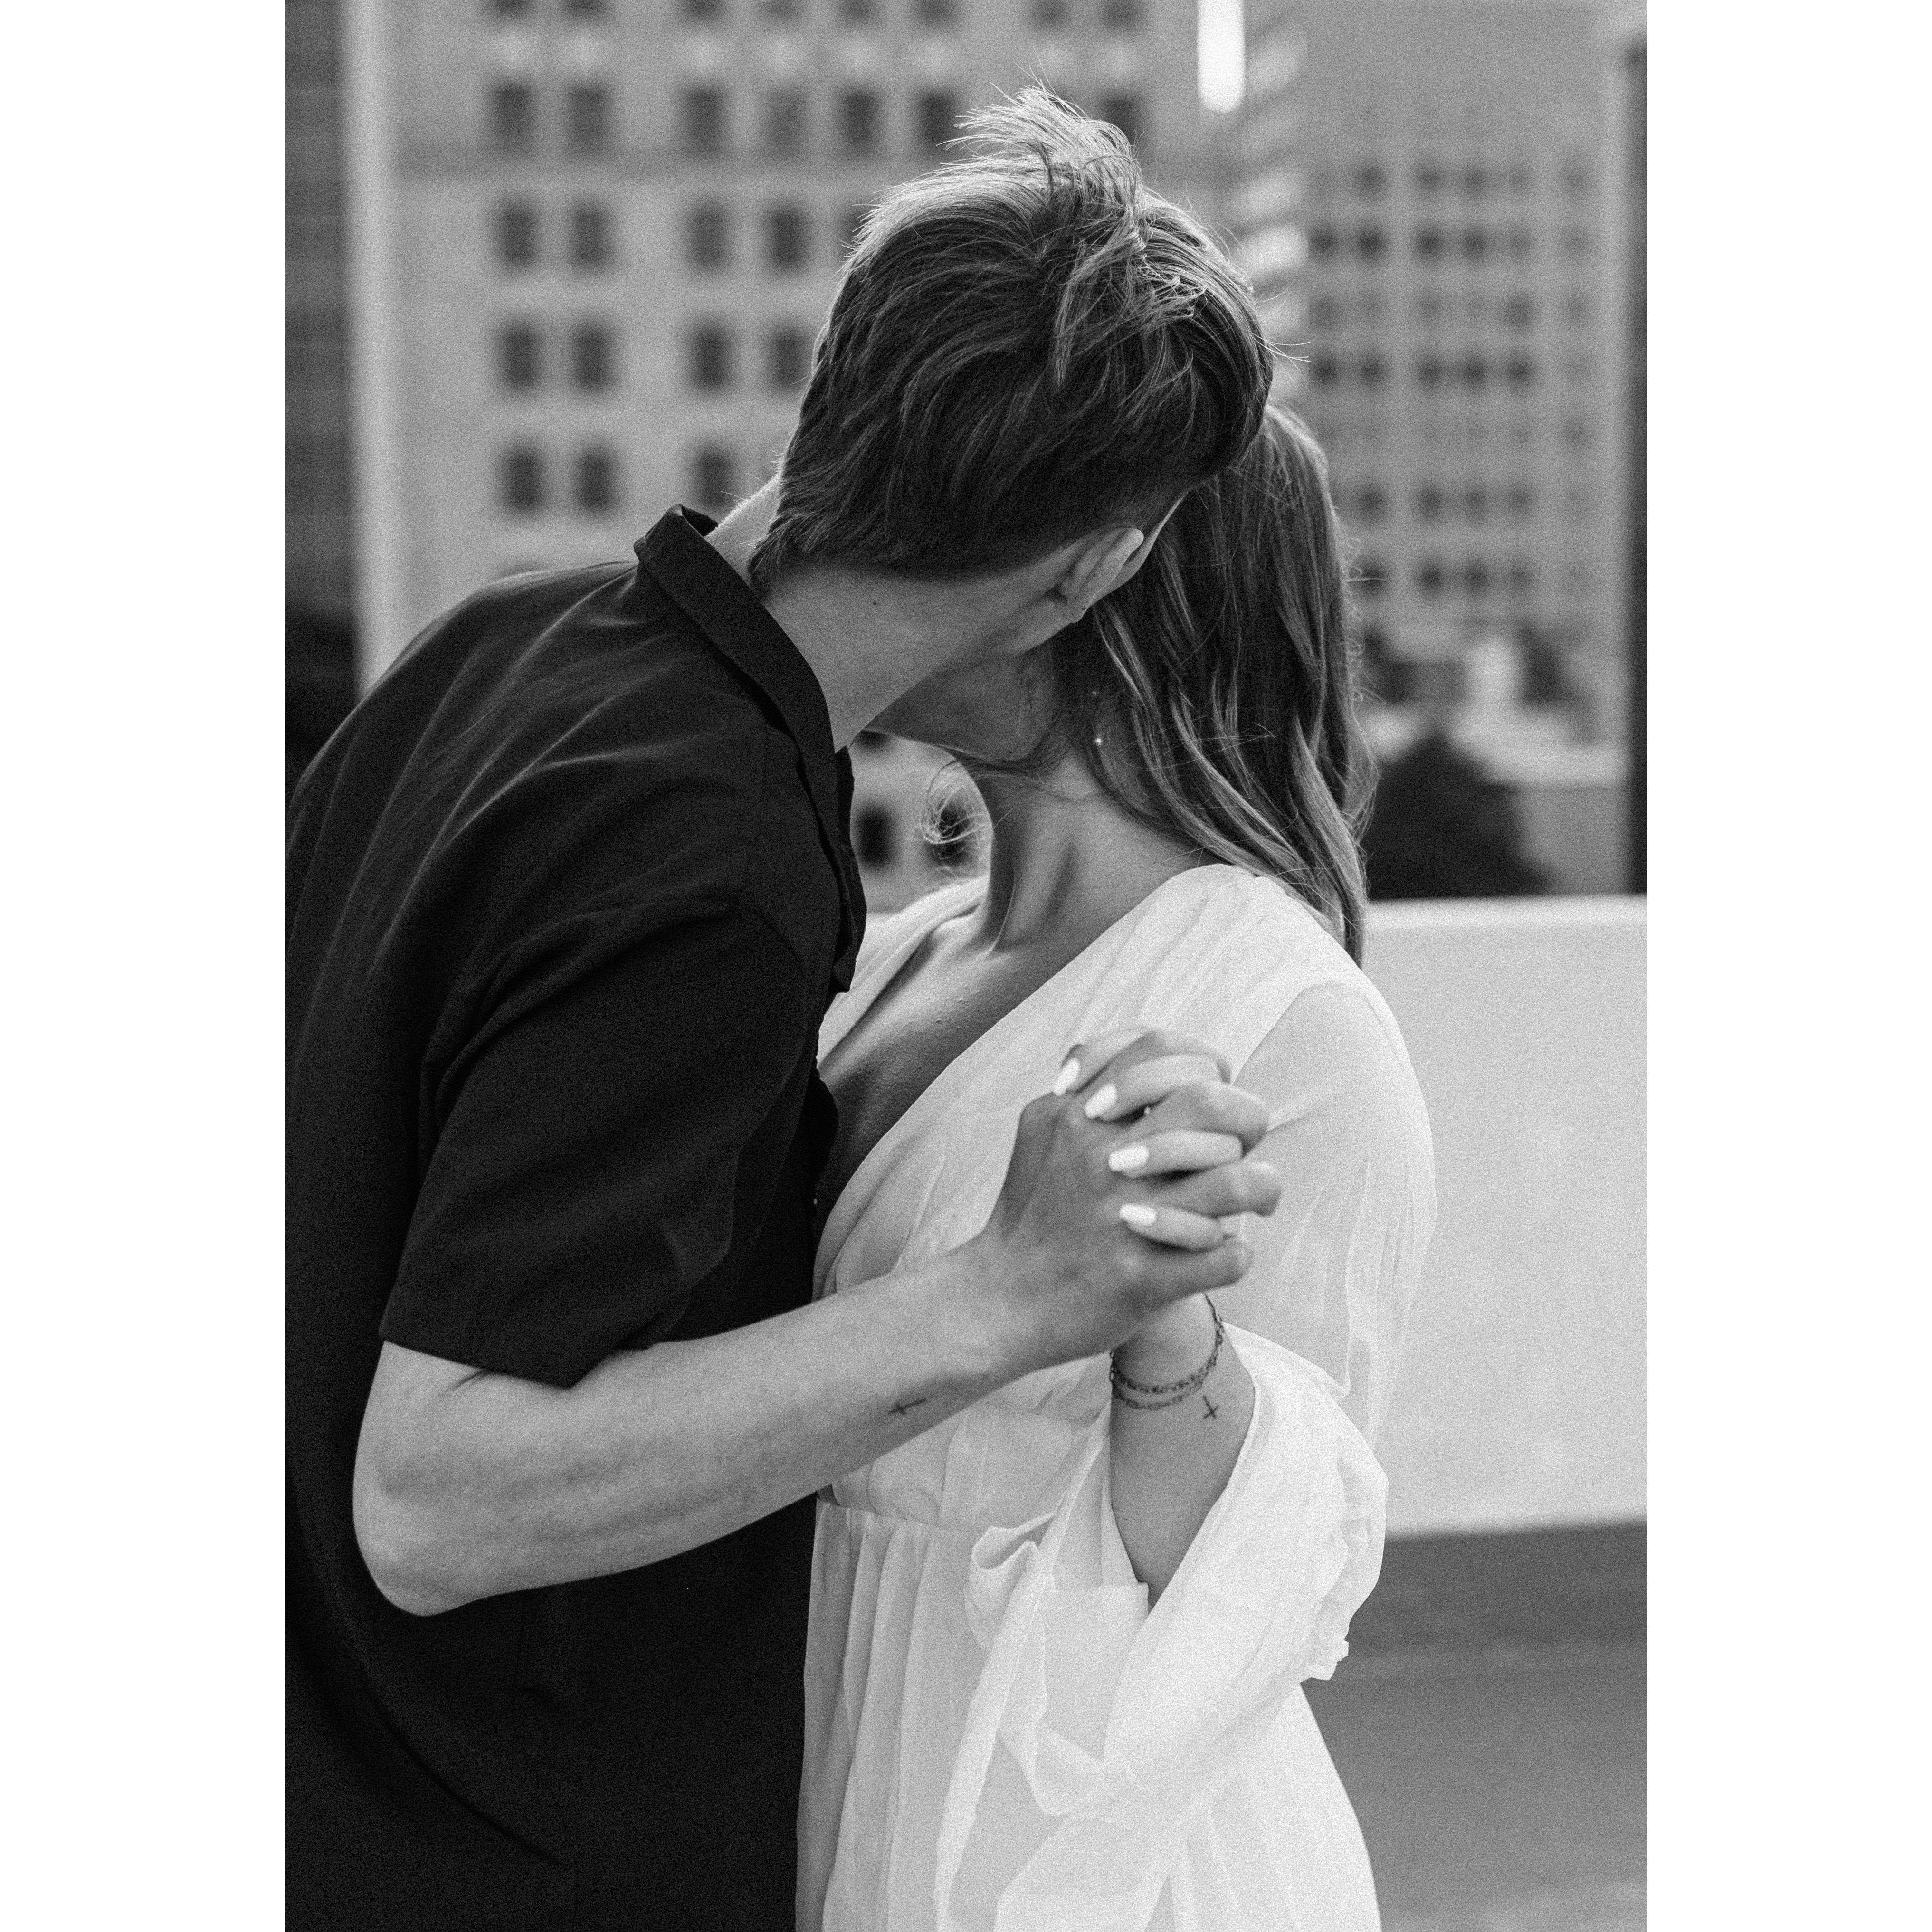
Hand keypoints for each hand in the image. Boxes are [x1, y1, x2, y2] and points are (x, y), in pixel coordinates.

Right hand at [961, 1029, 1280, 1373]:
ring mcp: (1125, 1220)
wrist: (999, 1302)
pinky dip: (1235, 1252)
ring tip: (1255, 1201)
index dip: (1204, 1066)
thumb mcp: (1042, 1129)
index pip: (1164, 1049)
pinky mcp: (1143, 1281)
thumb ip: (1086, 1086)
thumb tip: (1141, 1058)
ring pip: (1234, 1181)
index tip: (1210, 1096)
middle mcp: (1104, 1159)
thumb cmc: (1032, 1213)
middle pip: (1210, 1103)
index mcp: (1080, 1115)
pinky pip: (1227, 1257)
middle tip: (1244, 1145)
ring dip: (1256, 1187)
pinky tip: (1222, 1251)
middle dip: (1244, 1120)